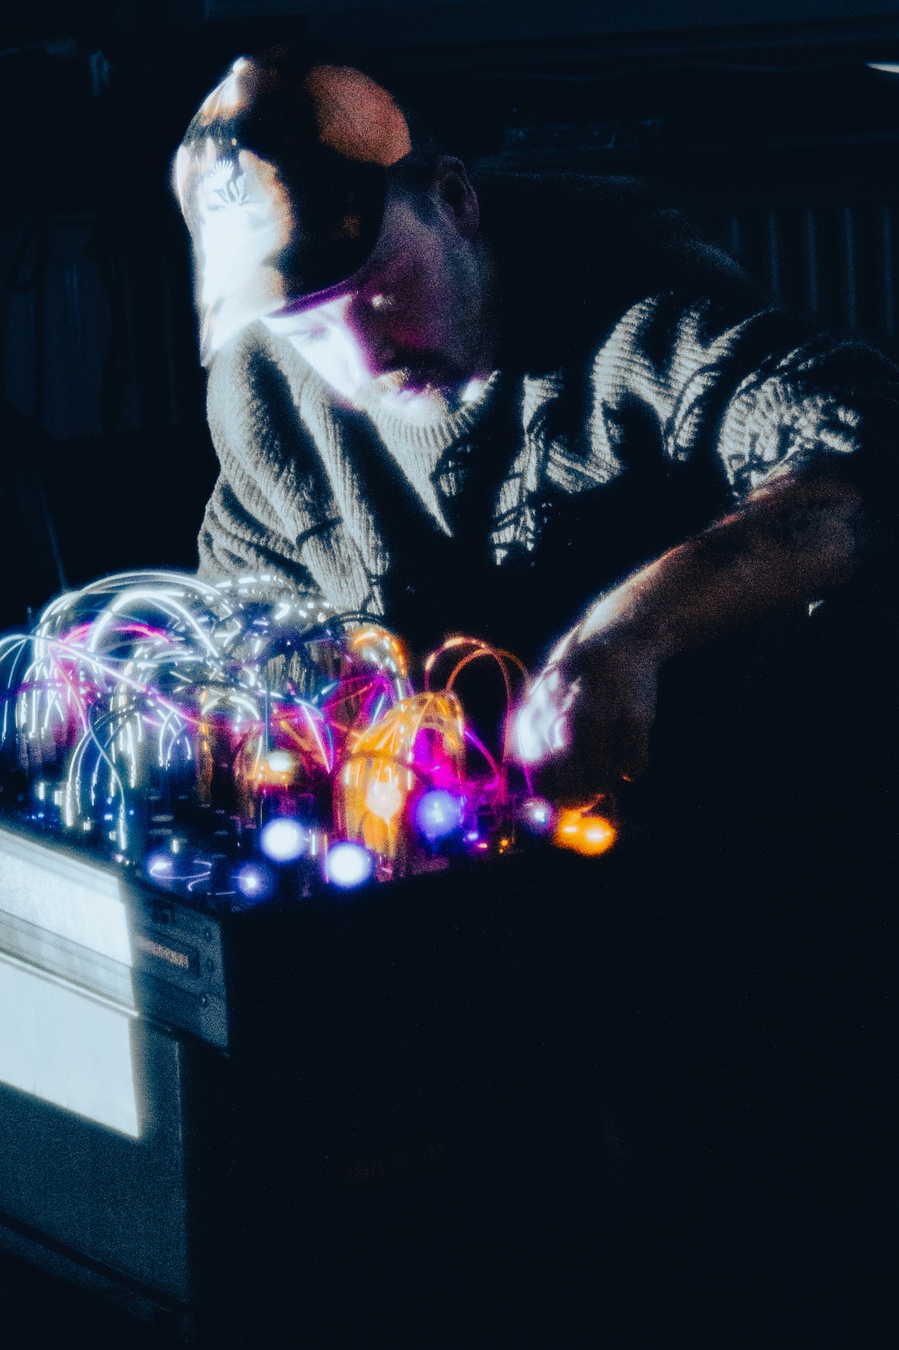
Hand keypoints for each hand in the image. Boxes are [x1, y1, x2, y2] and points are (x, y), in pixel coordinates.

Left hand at [512, 621, 659, 806]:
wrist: (621, 635)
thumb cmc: (576, 674)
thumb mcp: (542, 694)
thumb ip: (530, 735)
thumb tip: (526, 781)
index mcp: (538, 711)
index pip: (536, 772)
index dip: (546, 795)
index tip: (555, 800)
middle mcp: (566, 714)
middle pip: (568, 784)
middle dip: (575, 799)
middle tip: (582, 799)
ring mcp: (603, 715)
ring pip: (602, 780)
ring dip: (604, 783)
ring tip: (605, 767)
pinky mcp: (637, 715)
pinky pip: (633, 767)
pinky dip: (631, 768)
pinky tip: (627, 753)